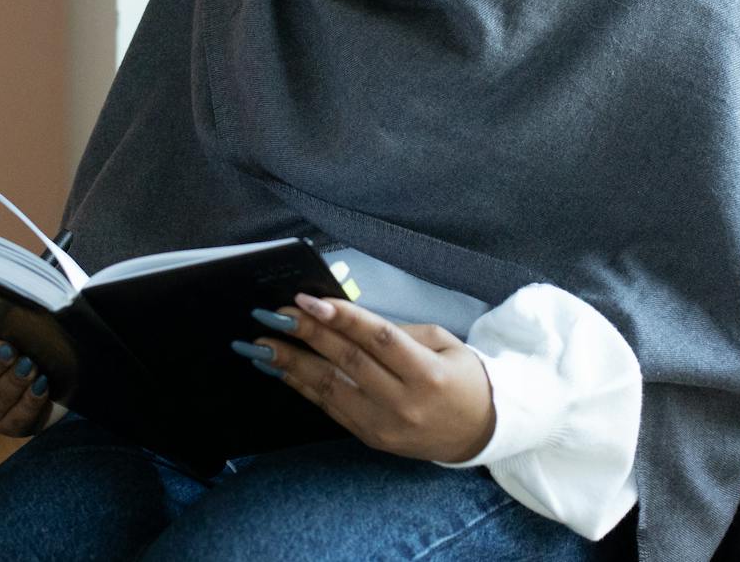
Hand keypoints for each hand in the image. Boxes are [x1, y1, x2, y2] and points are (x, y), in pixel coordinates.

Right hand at [0, 314, 52, 436]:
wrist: (35, 392)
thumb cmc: (15, 358)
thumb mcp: (5, 339)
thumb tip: (4, 313)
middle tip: (8, 349)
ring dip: (14, 380)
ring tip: (30, 366)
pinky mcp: (9, 426)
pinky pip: (18, 415)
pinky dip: (31, 399)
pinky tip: (41, 385)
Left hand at [240, 294, 494, 462]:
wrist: (479, 432)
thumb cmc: (462, 378)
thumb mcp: (444, 344)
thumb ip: (398, 333)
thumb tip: (347, 319)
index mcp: (427, 372)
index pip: (378, 340)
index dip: (341, 318)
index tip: (306, 300)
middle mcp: (404, 402)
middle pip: (347, 362)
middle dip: (306, 334)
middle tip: (272, 314)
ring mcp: (385, 425)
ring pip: (330, 388)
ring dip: (291, 363)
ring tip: (260, 343)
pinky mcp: (370, 438)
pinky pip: (330, 407)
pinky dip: (301, 386)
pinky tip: (279, 368)